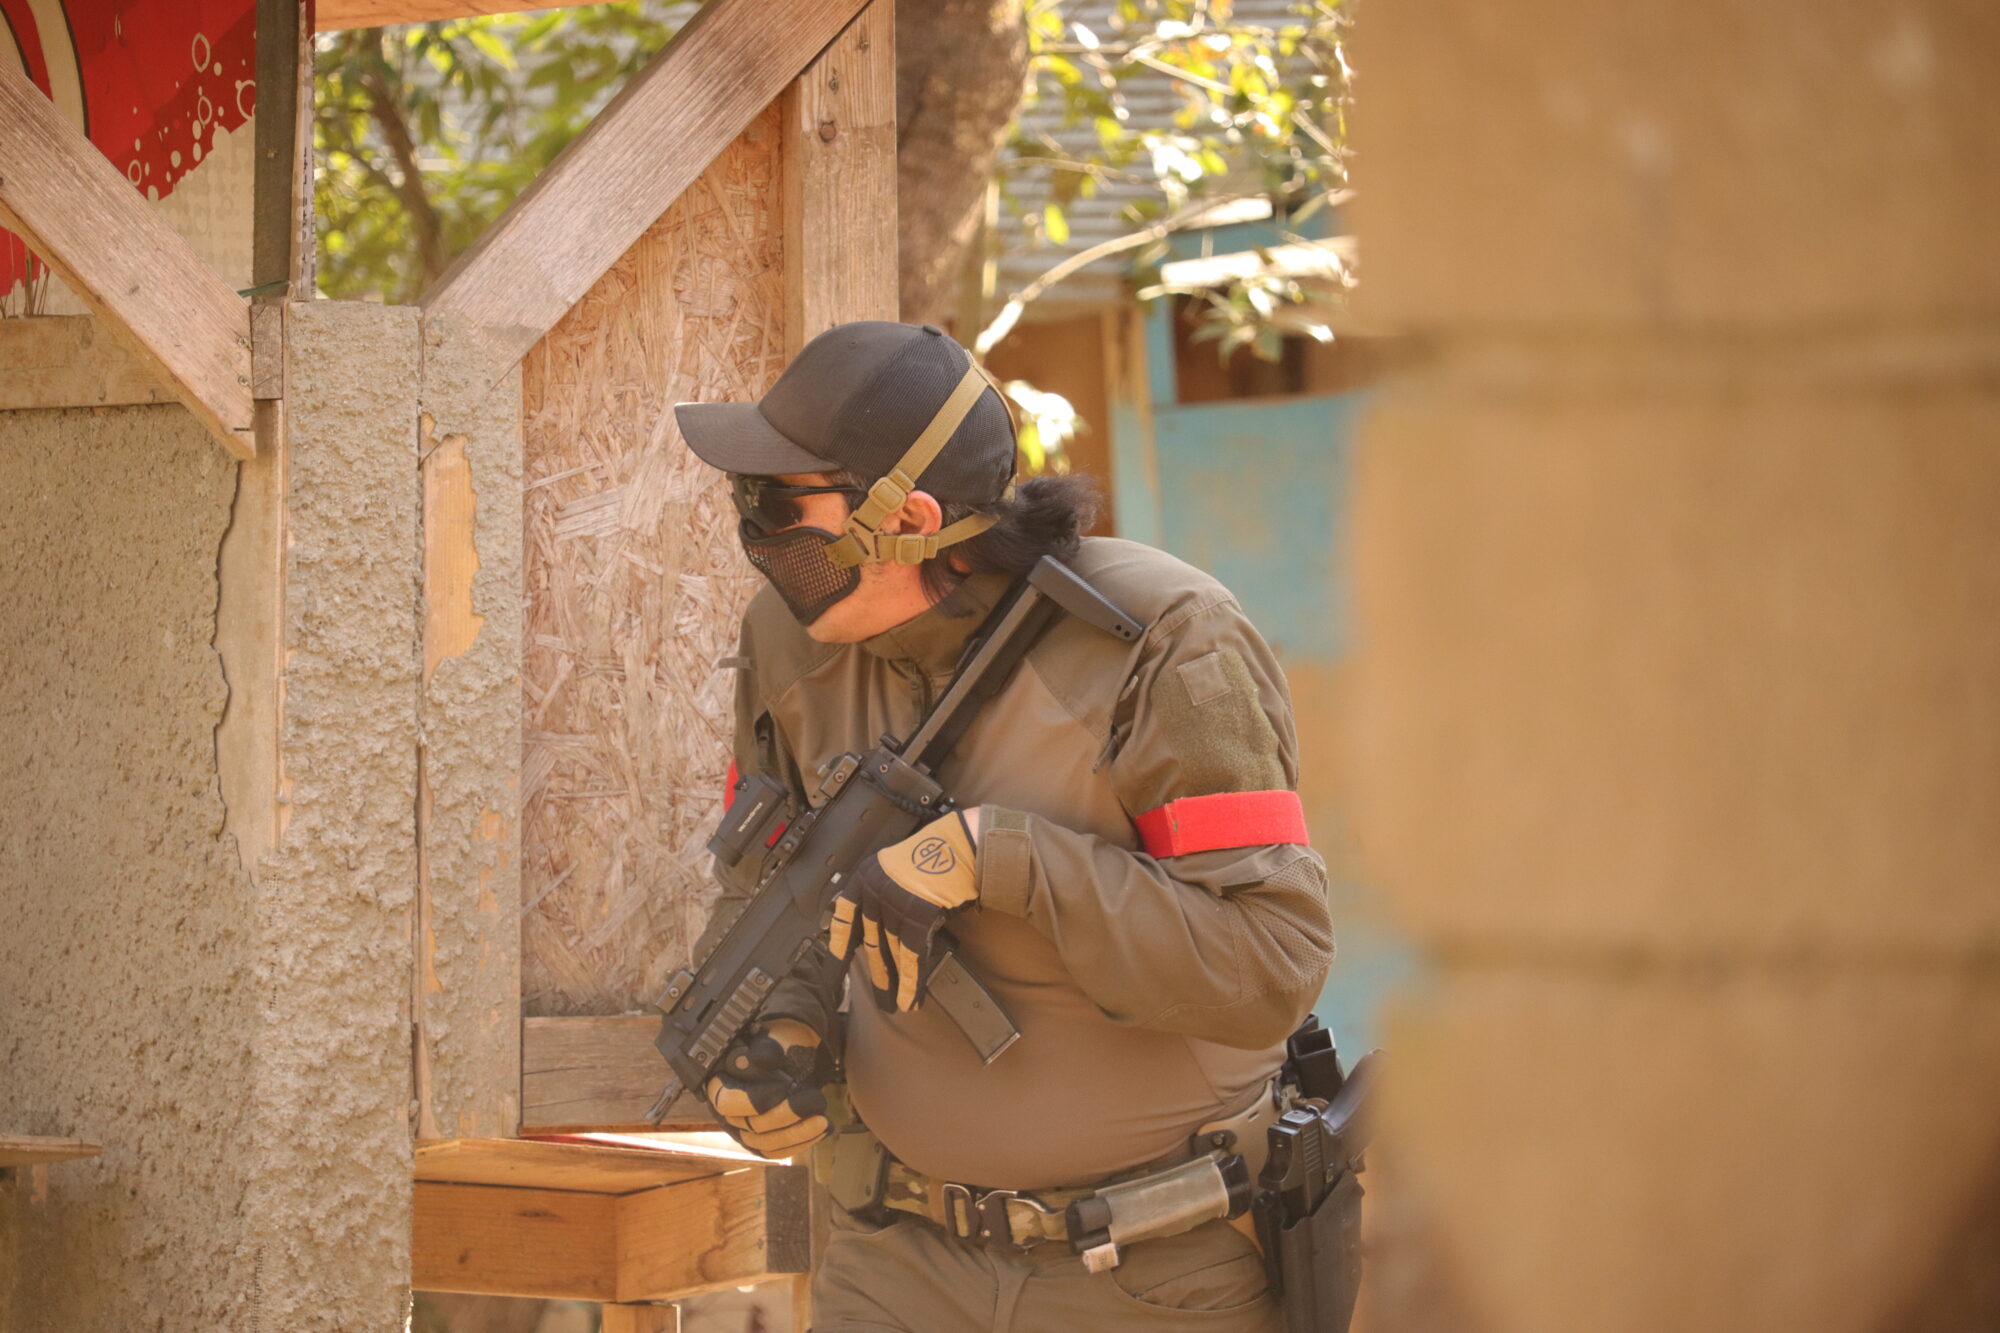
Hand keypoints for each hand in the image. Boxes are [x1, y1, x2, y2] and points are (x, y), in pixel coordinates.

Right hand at [702, 1017, 832, 1157]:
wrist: (788, 1058)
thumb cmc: (774, 1048)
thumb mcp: (769, 1042)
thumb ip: (762, 1049)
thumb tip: (755, 1058)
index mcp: (719, 1086)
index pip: (726, 1101)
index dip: (755, 1099)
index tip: (783, 1088)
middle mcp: (727, 1114)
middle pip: (752, 1125)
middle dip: (787, 1114)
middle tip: (817, 1099)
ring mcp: (744, 1132)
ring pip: (766, 1143)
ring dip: (799, 1133)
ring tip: (824, 1120)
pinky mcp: (762, 1144)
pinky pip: (779, 1151)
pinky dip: (803, 1142)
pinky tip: (825, 1129)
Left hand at [828, 810, 977, 1011]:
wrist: (960, 845)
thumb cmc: (936, 854)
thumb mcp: (897, 868)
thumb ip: (883, 892)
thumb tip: (881, 927)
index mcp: (865, 877)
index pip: (845, 917)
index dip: (840, 943)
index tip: (835, 964)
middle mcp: (874, 892)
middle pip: (873, 941)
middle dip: (876, 971)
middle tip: (876, 993)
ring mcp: (894, 906)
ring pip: (891, 953)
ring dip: (894, 982)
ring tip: (895, 1003)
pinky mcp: (916, 919)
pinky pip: (911, 957)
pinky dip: (911, 981)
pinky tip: (910, 998)